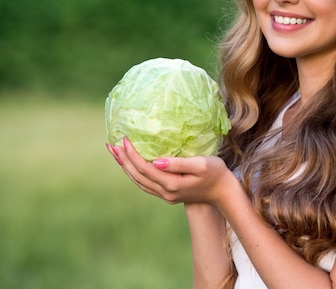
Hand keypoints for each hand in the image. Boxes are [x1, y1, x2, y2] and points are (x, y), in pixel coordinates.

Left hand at [106, 137, 235, 205]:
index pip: (144, 168)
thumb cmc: (215, 173)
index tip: (124, 139)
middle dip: (123, 160)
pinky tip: (131, 165)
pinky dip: (134, 174)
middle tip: (111, 144)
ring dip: (126, 167)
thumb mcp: (201, 164)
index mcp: (171, 184)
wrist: (223, 192)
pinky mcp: (168, 194)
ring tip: (115, 153)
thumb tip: (156, 161)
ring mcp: (166, 195)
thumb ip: (178, 163)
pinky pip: (145, 184)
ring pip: (139, 182)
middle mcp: (165, 192)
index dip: (132, 154)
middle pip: (137, 176)